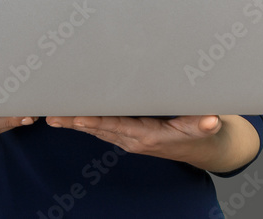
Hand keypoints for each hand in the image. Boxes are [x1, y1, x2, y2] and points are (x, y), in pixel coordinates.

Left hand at [44, 114, 256, 172]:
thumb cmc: (202, 131)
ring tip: (52, 116)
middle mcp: (132, 138)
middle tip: (52, 114)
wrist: (203, 146)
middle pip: (99, 128)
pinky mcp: (127, 134)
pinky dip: (84, 123)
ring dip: (74, 123)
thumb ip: (204, 123)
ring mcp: (128, 138)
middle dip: (75, 121)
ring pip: (97, 129)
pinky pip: (102, 129)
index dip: (95, 121)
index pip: (115, 126)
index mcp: (147, 135)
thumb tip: (210, 121)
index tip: (76, 117)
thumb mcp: (205, 126)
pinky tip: (68, 118)